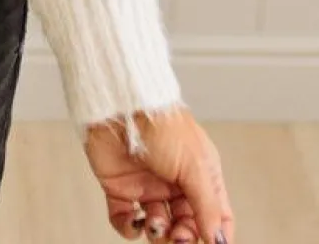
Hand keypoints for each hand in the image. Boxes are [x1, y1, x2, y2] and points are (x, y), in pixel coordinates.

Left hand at [83, 106, 234, 242]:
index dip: (215, 236)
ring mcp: (147, 186)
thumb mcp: (195, 165)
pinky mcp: (119, 188)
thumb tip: (217, 240)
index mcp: (199, 175)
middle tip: (179, 237)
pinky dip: (129, 228)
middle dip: (184, 238)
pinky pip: (125, 221)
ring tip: (155, 222)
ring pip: (158, 227)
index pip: (215, 215)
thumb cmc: (162, 123)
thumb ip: (207, 206)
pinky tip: (134, 219)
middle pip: (186, 226)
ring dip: (158, 233)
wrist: (120, 105)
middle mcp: (174, 183)